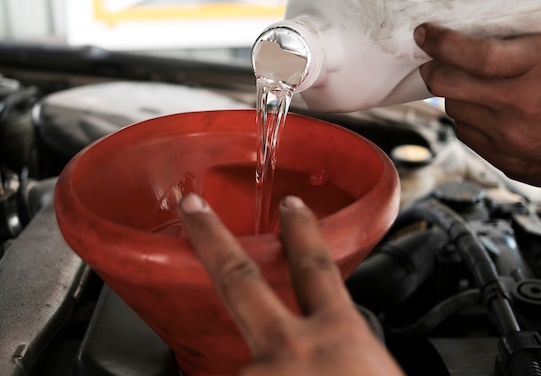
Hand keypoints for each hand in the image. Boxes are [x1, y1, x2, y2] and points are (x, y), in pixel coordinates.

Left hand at [177, 193, 403, 375]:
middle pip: (241, 280)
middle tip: (192, 209)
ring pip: (244, 365)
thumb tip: (329, 344)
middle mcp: (289, 351)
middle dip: (213, 238)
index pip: (316, 268)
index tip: (289, 207)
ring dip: (264, 375)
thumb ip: (341, 348)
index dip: (302, 232)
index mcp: (338, 339)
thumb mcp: (373, 373)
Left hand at [414, 23, 540, 185]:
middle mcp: (518, 108)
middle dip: (435, 70)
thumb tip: (477, 37)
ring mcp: (510, 138)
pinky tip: (488, 111)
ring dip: (457, 96)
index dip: (442, 42)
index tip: (426, 34)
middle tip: (434, 60)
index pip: (472, 56)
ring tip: (474, 86)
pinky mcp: (506, 160)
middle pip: (449, 86)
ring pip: (455, 111)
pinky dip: (471, 120)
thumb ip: (522, 45)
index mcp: (536, 71)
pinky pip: (468, 135)